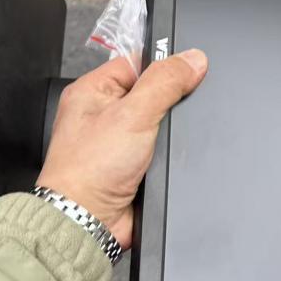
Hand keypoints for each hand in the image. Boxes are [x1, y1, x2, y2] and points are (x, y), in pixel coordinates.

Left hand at [37, 49, 207, 249]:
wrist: (88, 221)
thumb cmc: (88, 170)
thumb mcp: (132, 114)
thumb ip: (164, 82)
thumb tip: (192, 59)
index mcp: (94, 91)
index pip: (136, 61)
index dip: (163, 63)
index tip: (188, 67)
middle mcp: (104, 115)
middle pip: (152, 93)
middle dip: (169, 103)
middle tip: (172, 112)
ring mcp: (119, 142)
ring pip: (160, 124)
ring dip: (169, 133)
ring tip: (162, 143)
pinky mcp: (133, 166)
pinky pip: (161, 151)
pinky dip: (169, 155)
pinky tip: (166, 160)